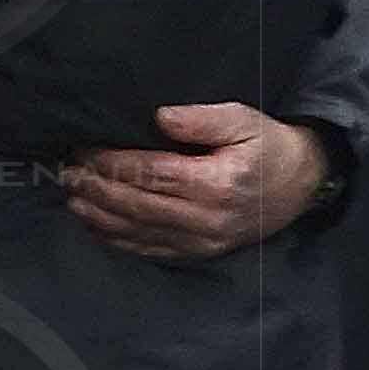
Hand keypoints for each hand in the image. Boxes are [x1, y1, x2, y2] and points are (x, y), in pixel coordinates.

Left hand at [62, 101, 327, 259]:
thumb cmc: (268, 147)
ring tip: (72, 195)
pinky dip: (116, 238)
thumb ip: (202, 119)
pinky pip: (148, 249)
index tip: (84, 150)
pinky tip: (94, 223)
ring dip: (97, 215)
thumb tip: (159, 117)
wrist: (301, 186)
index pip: (149, 173)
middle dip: (95, 188)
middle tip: (67, 172)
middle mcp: (205, 217)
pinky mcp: (197, 253)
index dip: (111, 162)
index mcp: (215, 183)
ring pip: (136, 231)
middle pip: (135, 204)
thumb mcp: (244, 121)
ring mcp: (201, 240)